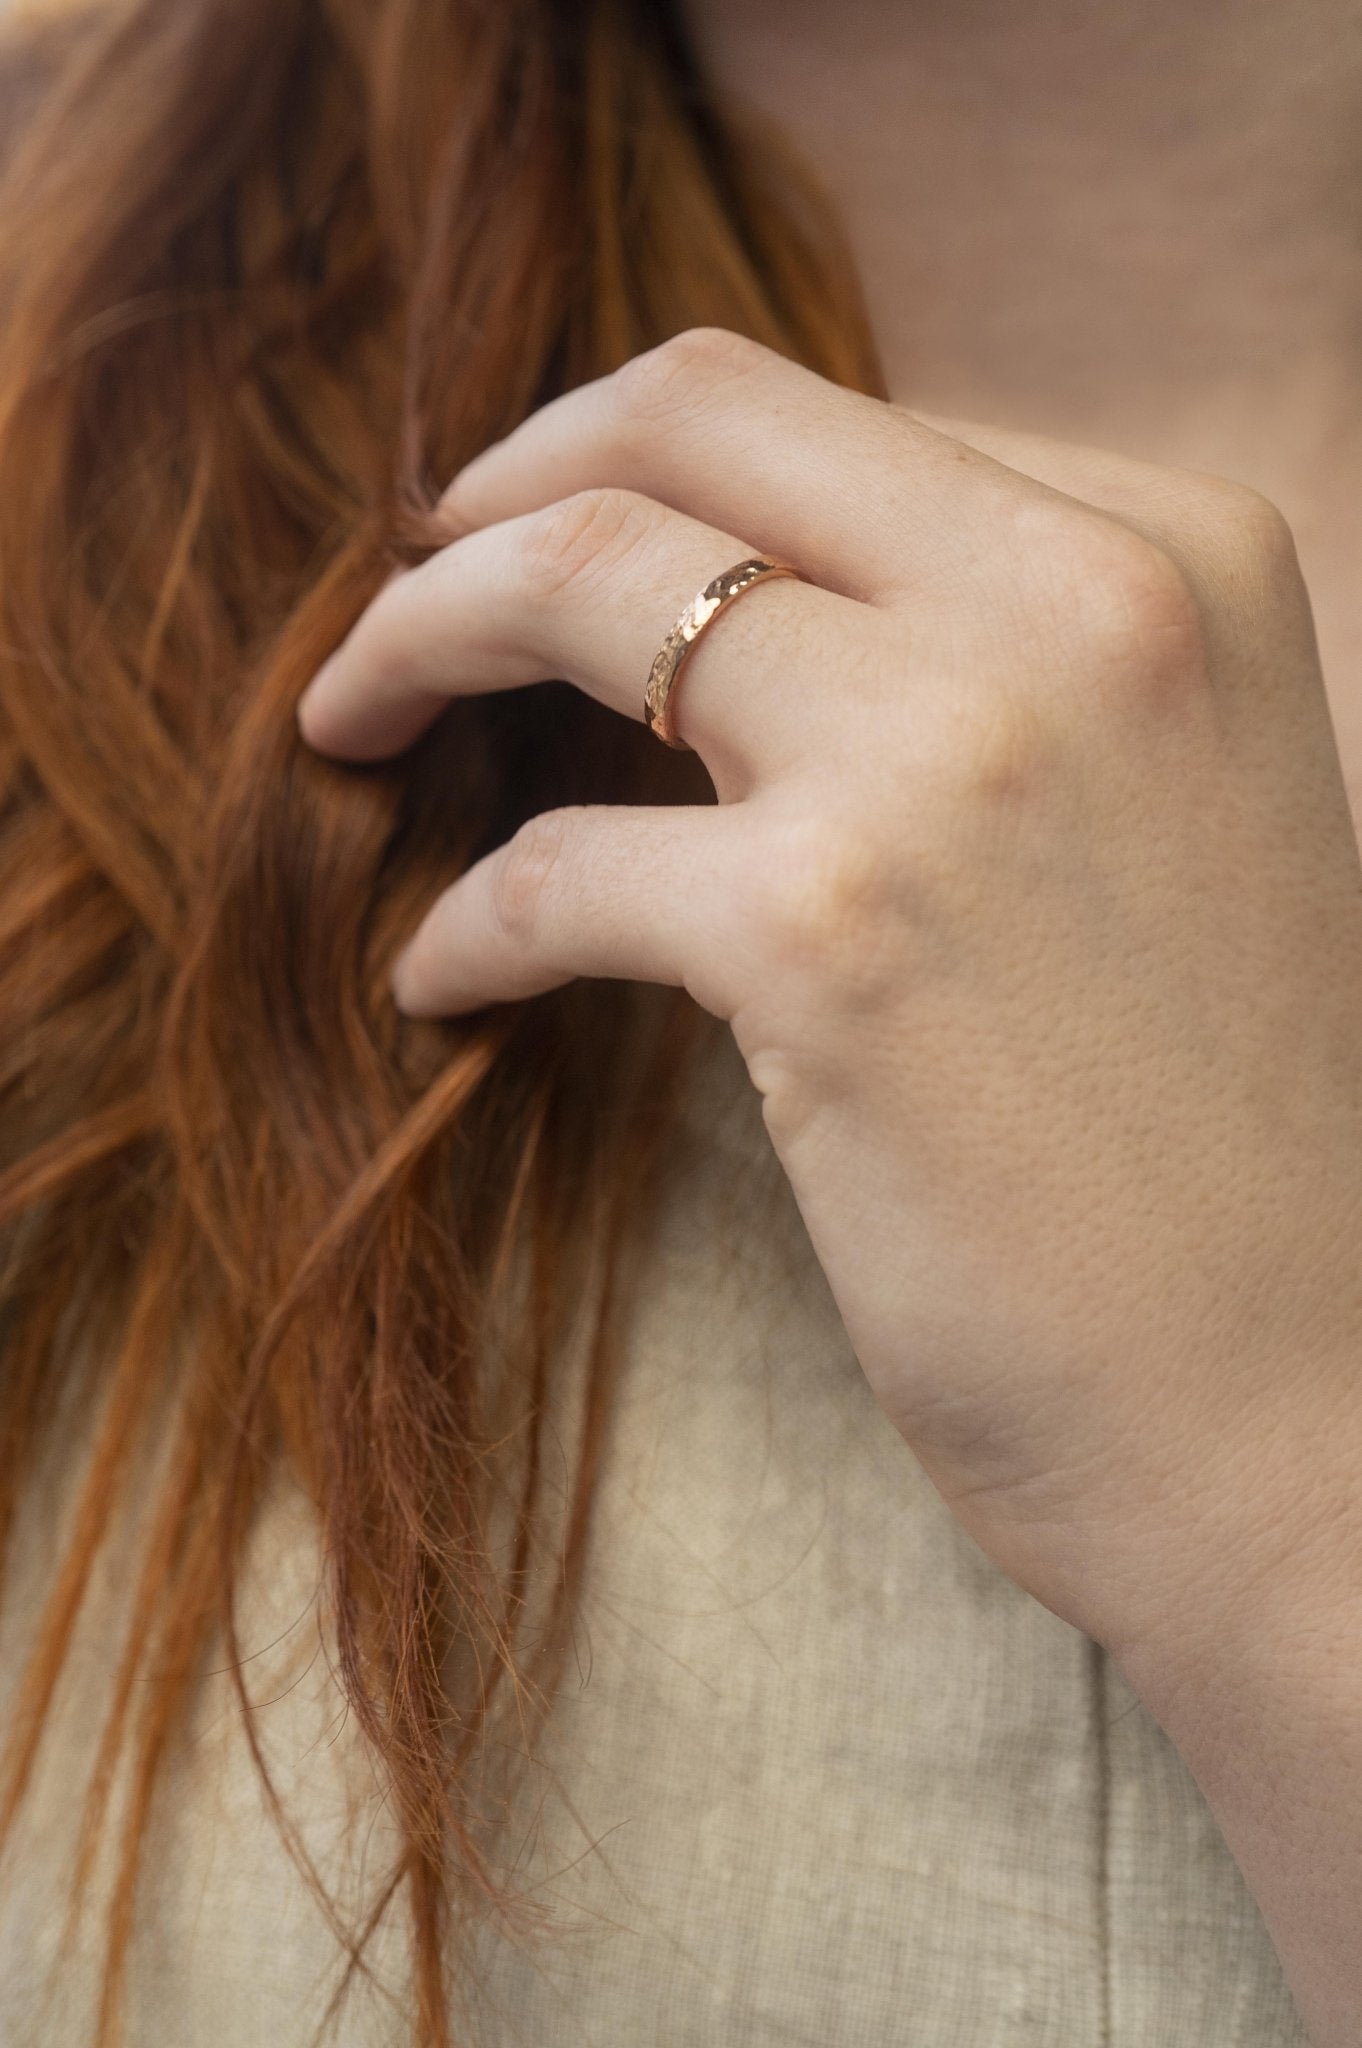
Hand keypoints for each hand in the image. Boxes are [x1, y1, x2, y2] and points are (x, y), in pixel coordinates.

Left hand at [295, 327, 1361, 1669]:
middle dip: (503, 486)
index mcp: (1180, 550)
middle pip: (693, 418)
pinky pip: (553, 869)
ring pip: (589, 579)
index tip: (555, 546)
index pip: (834, 423)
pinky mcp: (832, 936)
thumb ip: (999, 671)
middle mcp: (1080, 603)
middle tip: (410, 586)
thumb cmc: (1225, 1144)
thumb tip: (750, 613)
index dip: (654, 471)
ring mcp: (955, 756)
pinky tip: (443, 981)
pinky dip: (466, 925)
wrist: (1305, 1404)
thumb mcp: (1167, 809)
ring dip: (416, 640)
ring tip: (348, 721)